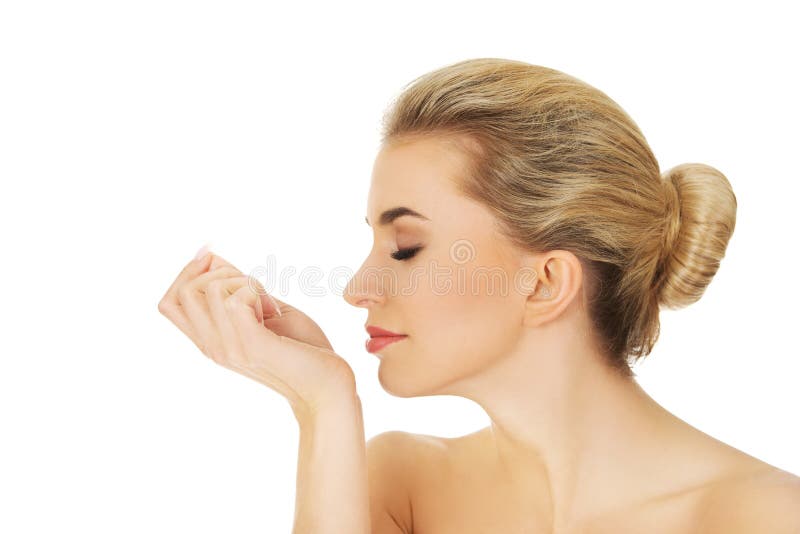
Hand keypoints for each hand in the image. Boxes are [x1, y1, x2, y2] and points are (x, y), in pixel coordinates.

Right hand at [158, 249, 355, 418]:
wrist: (329, 385)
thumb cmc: (303, 348)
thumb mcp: (263, 310)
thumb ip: (237, 288)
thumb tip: (209, 257)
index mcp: (211, 341)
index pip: (168, 303)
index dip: (187, 273)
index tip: (219, 264)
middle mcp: (213, 347)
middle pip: (183, 291)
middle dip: (219, 272)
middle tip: (252, 288)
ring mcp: (229, 349)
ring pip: (210, 289)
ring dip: (242, 281)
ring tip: (267, 303)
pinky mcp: (252, 347)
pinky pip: (234, 299)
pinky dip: (255, 292)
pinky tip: (272, 310)